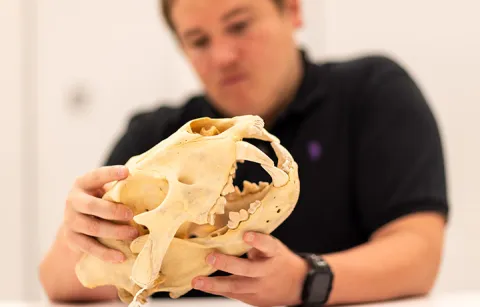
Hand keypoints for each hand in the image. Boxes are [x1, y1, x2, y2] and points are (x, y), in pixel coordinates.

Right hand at [63, 165, 138, 262]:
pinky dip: (106, 253)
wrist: (76, 223)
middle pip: (91, 206)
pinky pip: (89, 248)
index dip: (110, 174)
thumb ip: (119, 187)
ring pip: (92, 228)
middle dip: (112, 210)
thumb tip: (148, 182)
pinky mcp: (72, 240)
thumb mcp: (104, 190)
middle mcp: (73, 201)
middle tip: (131, 214)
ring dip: (114, 232)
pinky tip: (121, 256)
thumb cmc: (100, 201)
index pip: (95, 176)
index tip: (127, 172)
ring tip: (133, 234)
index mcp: (83, 184)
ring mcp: (70, 221)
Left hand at [192, 232, 308, 306]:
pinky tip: (204, 286)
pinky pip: (234, 294)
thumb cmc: (281, 262)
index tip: (246, 235)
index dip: (257, 240)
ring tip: (197, 281)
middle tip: (211, 257)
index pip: (267, 245)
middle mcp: (266, 272)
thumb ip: (256, 244)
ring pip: (236, 286)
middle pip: (247, 269)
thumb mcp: (275, 248)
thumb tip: (233, 236)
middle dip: (227, 263)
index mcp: (274, 254)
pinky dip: (218, 290)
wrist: (299, 286)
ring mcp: (260, 288)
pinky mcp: (254, 300)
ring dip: (214, 284)